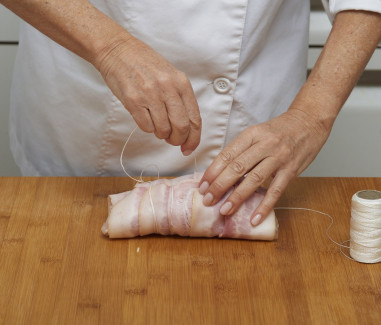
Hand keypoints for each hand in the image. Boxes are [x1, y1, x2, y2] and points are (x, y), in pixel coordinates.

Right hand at [96, 35, 201, 154]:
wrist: (117, 50)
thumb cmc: (144, 64)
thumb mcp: (170, 76)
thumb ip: (180, 98)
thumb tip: (187, 127)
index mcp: (181, 83)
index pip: (195, 119)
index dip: (194, 138)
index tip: (189, 147)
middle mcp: (168, 88)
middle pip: (181, 127)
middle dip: (178, 140)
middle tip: (172, 140)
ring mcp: (150, 94)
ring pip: (163, 130)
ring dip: (161, 134)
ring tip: (157, 125)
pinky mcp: (133, 100)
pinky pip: (146, 126)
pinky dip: (148, 128)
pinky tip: (145, 118)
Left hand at [199, 108, 330, 225]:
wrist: (309, 121)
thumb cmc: (279, 130)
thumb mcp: (257, 133)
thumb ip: (242, 150)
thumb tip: (221, 172)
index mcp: (251, 134)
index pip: (227, 155)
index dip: (212, 172)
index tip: (202, 185)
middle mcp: (264, 144)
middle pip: (237, 167)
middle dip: (219, 186)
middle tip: (207, 200)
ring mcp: (279, 158)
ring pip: (254, 179)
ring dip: (237, 197)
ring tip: (224, 210)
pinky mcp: (291, 170)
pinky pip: (276, 191)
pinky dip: (264, 206)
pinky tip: (254, 218)